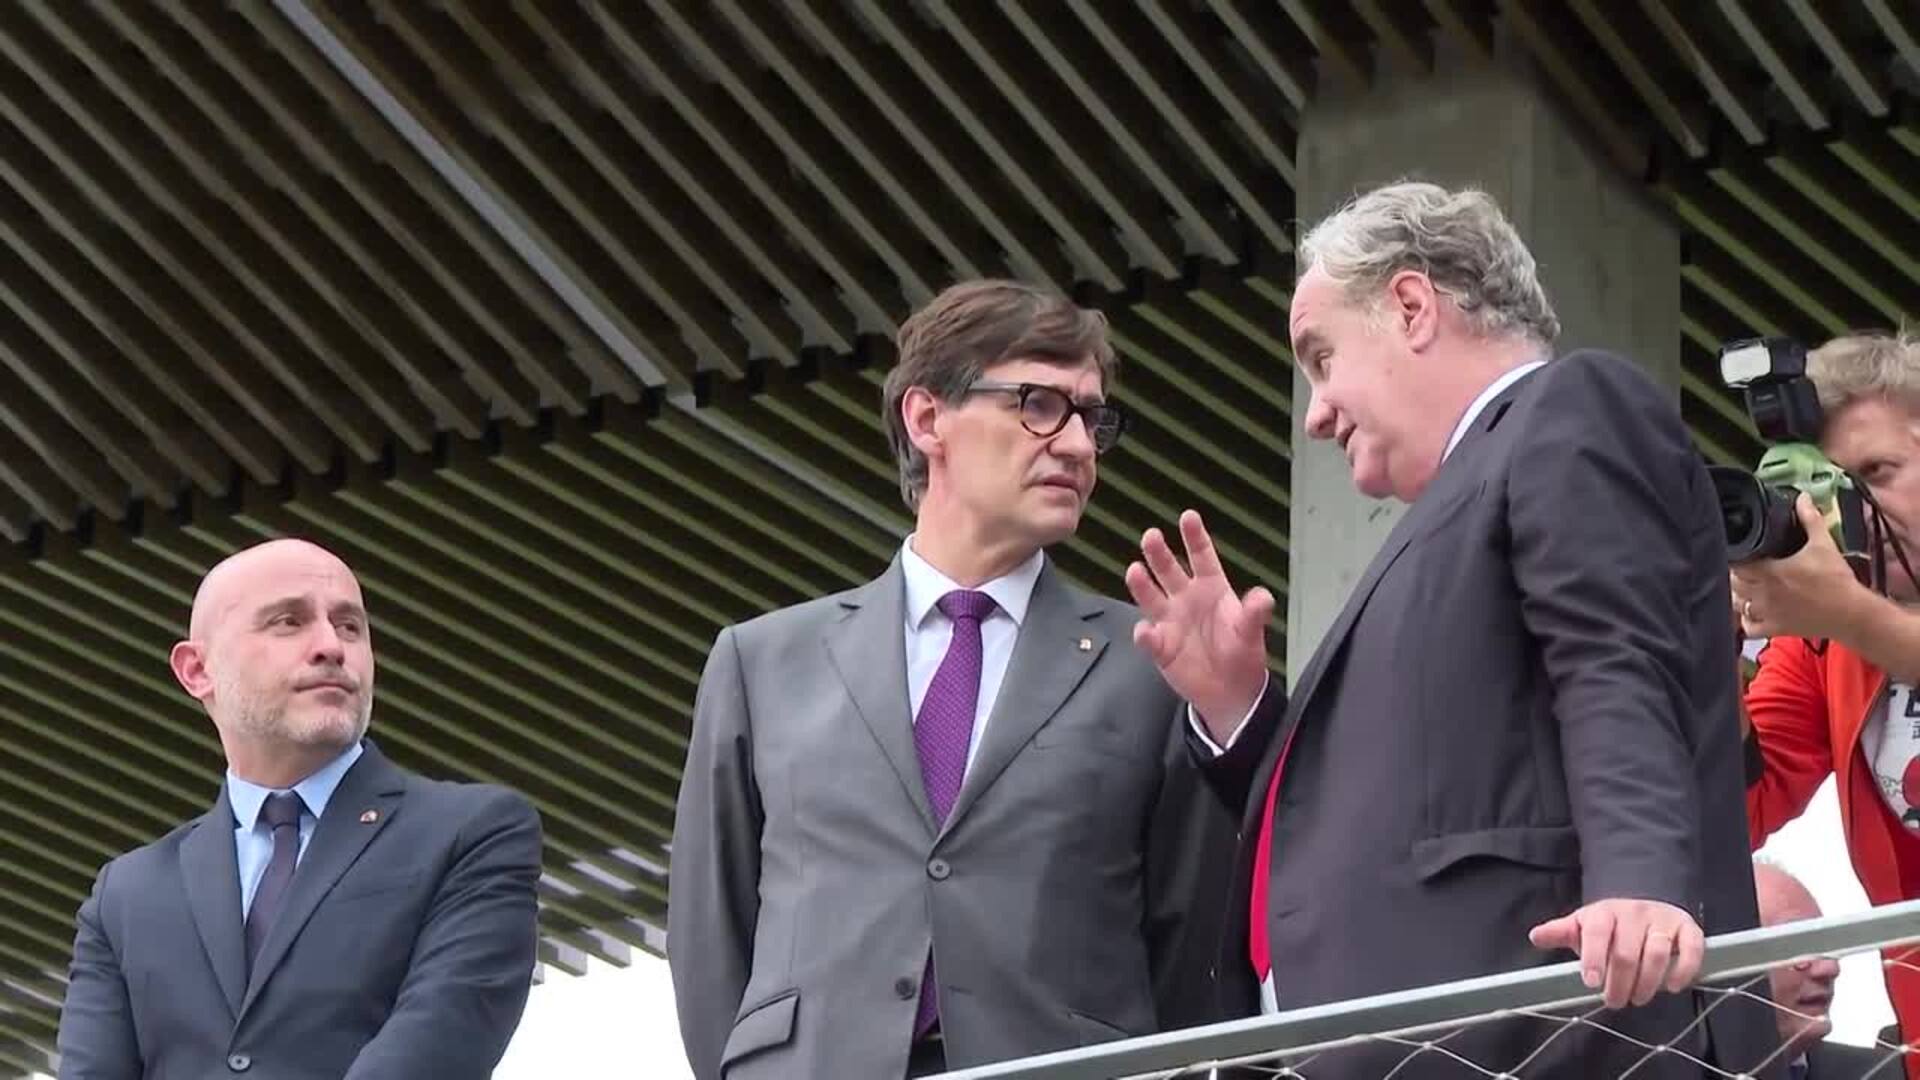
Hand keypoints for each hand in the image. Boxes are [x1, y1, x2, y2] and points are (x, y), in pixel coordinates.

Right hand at [1125, 510, 1273, 741]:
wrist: (1230, 691)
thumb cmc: (1241, 654)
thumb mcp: (1251, 632)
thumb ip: (1254, 613)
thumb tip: (1263, 596)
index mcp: (1211, 588)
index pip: (1201, 557)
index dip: (1194, 537)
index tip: (1188, 516)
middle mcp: (1186, 598)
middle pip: (1169, 570)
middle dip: (1159, 553)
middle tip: (1151, 535)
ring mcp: (1170, 621)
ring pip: (1151, 596)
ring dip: (1142, 584)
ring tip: (1135, 571)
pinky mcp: (1160, 646)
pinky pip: (1149, 637)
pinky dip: (1145, 634)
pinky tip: (1146, 631)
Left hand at [1528, 898, 1702, 1008]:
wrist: (1644, 905)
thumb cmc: (1609, 925)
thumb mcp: (1581, 926)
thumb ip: (1560, 932)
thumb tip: (1535, 936)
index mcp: (1604, 913)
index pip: (1598, 933)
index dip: (1594, 958)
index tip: (1591, 983)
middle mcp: (1634, 913)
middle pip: (1628, 952)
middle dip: (1620, 982)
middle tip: (1615, 1001)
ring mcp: (1662, 920)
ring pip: (1658, 952)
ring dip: (1648, 982)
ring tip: (1638, 998)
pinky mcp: (1687, 928)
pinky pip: (1691, 948)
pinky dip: (1685, 969)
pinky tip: (1673, 986)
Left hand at [1730, 493, 1869, 641]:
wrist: (1851, 612)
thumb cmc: (1836, 578)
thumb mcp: (1823, 545)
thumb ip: (1809, 520)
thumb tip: (1803, 498)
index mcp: (1770, 572)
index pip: (1736, 564)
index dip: (1734, 557)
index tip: (1738, 551)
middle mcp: (1763, 594)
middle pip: (1733, 583)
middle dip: (1734, 575)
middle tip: (1743, 568)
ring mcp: (1767, 613)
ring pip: (1737, 605)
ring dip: (1737, 596)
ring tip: (1746, 588)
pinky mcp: (1775, 630)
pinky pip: (1749, 629)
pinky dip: (1746, 621)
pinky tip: (1752, 613)